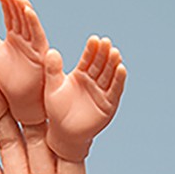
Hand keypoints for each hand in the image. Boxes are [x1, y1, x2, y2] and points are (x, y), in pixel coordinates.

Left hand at [0, 0, 48, 125]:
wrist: (21, 105)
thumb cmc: (9, 83)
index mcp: (14, 39)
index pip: (10, 16)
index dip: (6, 3)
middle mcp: (25, 40)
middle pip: (20, 15)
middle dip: (15, 1)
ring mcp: (34, 46)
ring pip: (29, 22)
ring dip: (24, 8)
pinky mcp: (40, 55)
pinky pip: (38, 36)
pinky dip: (33, 23)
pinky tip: (27, 10)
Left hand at [44, 35, 126, 160]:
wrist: (63, 134)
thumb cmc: (56, 111)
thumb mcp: (52, 88)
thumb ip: (52, 70)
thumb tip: (52, 51)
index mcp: (81, 74)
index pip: (88, 58)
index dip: (91, 49)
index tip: (94, 39)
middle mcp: (93, 81)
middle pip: (101, 64)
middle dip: (104, 53)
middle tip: (106, 42)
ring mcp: (102, 91)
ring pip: (110, 75)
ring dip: (113, 64)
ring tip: (115, 52)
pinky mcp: (109, 104)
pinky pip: (115, 90)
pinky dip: (119, 80)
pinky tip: (122, 68)